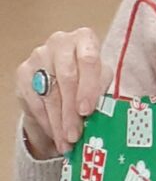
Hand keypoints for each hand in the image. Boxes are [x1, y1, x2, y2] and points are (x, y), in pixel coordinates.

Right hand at [15, 29, 112, 159]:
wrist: (62, 76)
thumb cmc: (89, 76)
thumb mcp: (102, 79)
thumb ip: (103, 91)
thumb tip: (107, 114)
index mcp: (85, 38)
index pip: (88, 60)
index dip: (88, 87)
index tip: (87, 111)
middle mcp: (61, 42)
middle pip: (67, 79)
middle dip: (71, 111)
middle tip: (75, 135)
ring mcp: (39, 56)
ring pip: (50, 93)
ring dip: (59, 122)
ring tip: (67, 142)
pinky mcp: (24, 72)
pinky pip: (35, 101)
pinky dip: (46, 121)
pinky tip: (55, 134)